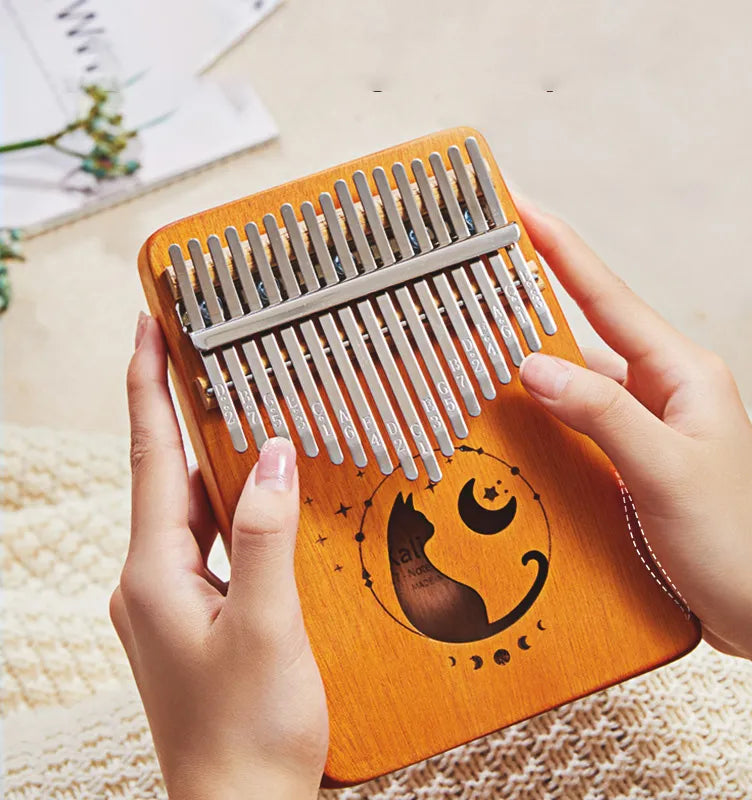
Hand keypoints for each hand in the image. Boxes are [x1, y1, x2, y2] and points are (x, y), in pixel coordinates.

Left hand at [110, 314, 327, 799]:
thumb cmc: (249, 731)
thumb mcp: (267, 627)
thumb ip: (266, 535)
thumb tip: (273, 453)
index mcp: (153, 573)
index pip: (151, 455)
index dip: (147, 384)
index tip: (147, 325)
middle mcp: (151, 580)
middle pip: (168, 476)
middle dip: (186, 414)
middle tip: (213, 358)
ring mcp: (172, 600)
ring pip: (194, 511)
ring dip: (219, 466)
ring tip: (251, 421)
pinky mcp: (198, 617)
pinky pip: (213, 544)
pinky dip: (237, 513)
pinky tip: (269, 507)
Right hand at [516, 201, 751, 694]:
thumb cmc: (742, 541)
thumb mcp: (668, 470)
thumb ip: (601, 414)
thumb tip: (533, 367)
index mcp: (681, 373)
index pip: (607, 297)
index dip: (561, 250)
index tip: (521, 210)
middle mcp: (660, 392)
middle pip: (582, 336)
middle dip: (529, 310)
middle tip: (474, 287)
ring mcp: (643, 429)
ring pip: (574, 386)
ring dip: (530, 377)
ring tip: (476, 363)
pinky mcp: (629, 464)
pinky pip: (575, 428)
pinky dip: (542, 424)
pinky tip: (511, 433)